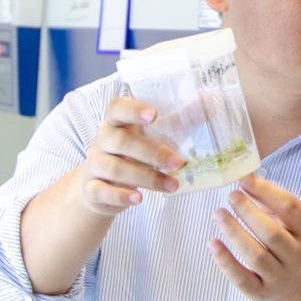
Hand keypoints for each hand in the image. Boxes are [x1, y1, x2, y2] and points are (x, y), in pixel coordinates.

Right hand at [75, 97, 185, 215]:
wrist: (100, 188)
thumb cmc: (132, 155)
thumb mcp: (149, 138)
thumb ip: (176, 122)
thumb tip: (208, 101)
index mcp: (116, 123)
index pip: (117, 108)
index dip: (133, 109)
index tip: (154, 114)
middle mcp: (102, 141)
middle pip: (121, 141)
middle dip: (153, 153)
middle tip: (180, 163)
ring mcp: (94, 165)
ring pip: (115, 168)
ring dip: (147, 178)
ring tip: (173, 185)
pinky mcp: (92, 189)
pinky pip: (101, 191)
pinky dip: (120, 196)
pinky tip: (138, 199)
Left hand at [209, 174, 300, 300]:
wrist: (299, 285)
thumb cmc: (291, 243)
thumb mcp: (292, 223)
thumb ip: (273, 203)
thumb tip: (246, 180)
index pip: (291, 208)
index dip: (266, 191)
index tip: (245, 179)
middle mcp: (299, 257)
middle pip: (272, 233)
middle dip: (248, 212)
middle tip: (231, 196)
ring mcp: (281, 277)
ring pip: (255, 256)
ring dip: (234, 232)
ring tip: (218, 214)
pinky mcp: (261, 293)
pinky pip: (241, 279)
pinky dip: (225, 261)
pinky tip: (213, 243)